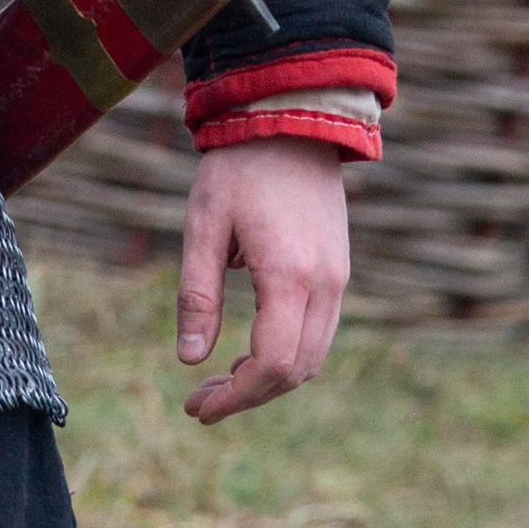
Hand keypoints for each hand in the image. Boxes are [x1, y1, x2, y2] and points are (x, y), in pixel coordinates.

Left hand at [178, 138, 350, 424]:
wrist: (293, 119)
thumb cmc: (239, 168)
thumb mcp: (203, 226)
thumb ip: (197, 294)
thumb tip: (189, 360)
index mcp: (290, 276)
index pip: (272, 364)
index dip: (236, 397)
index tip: (198, 408)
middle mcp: (325, 285)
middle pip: (296, 371)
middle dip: (248, 395)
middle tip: (200, 400)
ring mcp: (339, 279)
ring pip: (312, 356)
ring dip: (269, 379)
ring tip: (220, 381)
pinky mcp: (339, 270)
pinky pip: (319, 332)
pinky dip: (287, 355)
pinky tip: (249, 350)